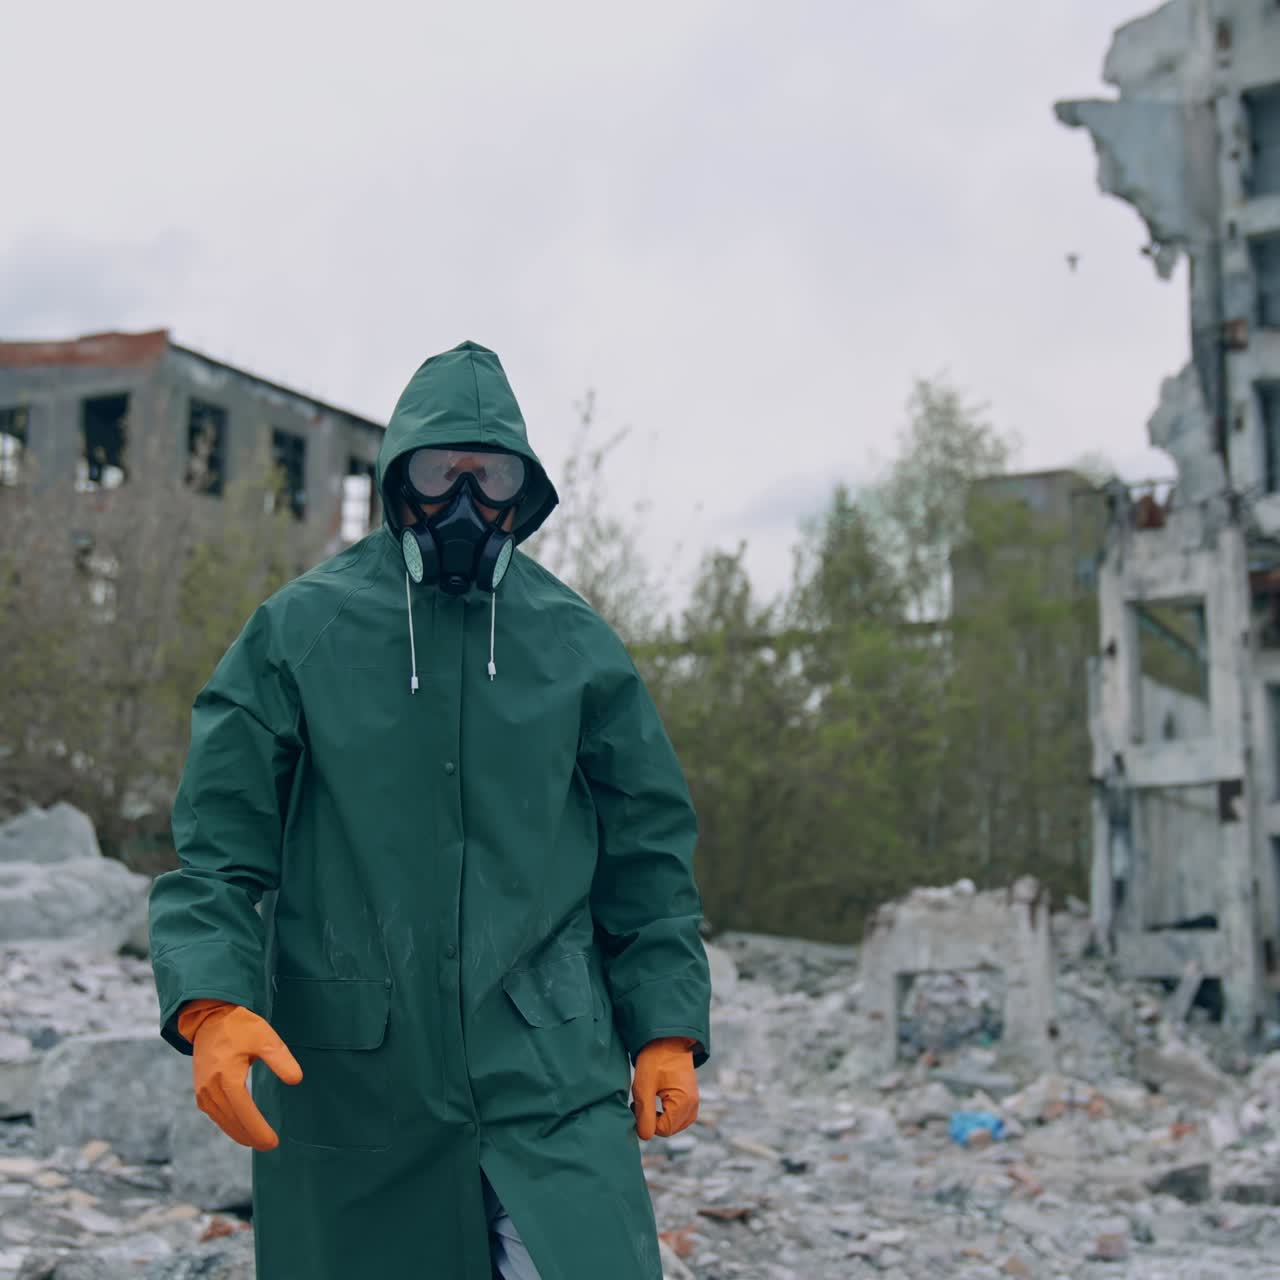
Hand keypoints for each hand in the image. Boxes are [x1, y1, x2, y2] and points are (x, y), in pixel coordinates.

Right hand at [177, 999, 302, 1151]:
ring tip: (257, 1142)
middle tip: (270, 1146)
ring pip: (223, 1121)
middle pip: (232, 1121)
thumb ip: (281, 1060)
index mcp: (226, 1077)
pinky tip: (240, 1128)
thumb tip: (297, 1080)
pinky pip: (216, 1114)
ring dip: (239, 1133)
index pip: (244, 1112)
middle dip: (251, 1136)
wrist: (211, 1017)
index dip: (258, 1130)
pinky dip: (228, 1124)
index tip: (273, 1142)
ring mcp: (203, 1092)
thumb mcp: (265, 1038)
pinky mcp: (200, 1090)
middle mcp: (211, 1089)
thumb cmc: (240, 1026)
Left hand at [631, 1036, 698, 1139]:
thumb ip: (645, 1114)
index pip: (662, 1130)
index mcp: (684, 1103)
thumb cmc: (655, 1060)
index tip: (636, 1105)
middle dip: (652, 1119)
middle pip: (668, 1129)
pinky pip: (678, 1116)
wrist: (667, 1039)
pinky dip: (666, 1112)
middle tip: (641, 1100)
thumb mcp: (644, 1087)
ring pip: (673, 1124)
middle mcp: (693, 1106)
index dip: (646, 1121)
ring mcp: (694, 1103)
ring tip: (649, 1098)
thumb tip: (644, 1136)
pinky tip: (658, 1098)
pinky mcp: (691, 1099)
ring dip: (659, 1116)